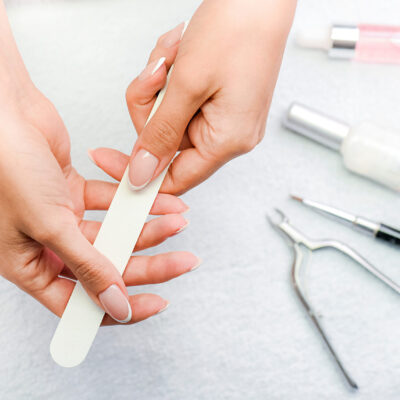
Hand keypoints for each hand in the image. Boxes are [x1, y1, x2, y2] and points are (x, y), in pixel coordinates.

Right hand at [0, 68, 198, 325]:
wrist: (1, 109)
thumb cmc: (5, 165)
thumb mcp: (48, 225)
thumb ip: (86, 266)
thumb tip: (114, 305)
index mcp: (28, 265)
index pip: (78, 303)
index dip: (118, 308)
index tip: (154, 304)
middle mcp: (46, 244)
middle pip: (106, 266)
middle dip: (149, 264)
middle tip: (182, 261)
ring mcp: (61, 216)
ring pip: (113, 233)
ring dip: (148, 228)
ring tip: (178, 222)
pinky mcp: (72, 190)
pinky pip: (111, 202)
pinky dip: (135, 201)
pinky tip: (161, 202)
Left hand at [122, 0, 295, 193]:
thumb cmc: (237, 29)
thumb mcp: (187, 84)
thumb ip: (160, 133)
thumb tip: (142, 172)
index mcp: (229, 140)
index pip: (175, 179)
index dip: (138, 172)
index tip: (107, 158)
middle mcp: (231, 134)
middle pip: (166, 142)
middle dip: (149, 105)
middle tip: (154, 75)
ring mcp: (225, 117)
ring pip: (168, 118)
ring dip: (160, 85)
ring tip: (175, 55)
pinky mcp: (219, 101)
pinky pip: (179, 101)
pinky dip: (170, 78)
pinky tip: (181, 55)